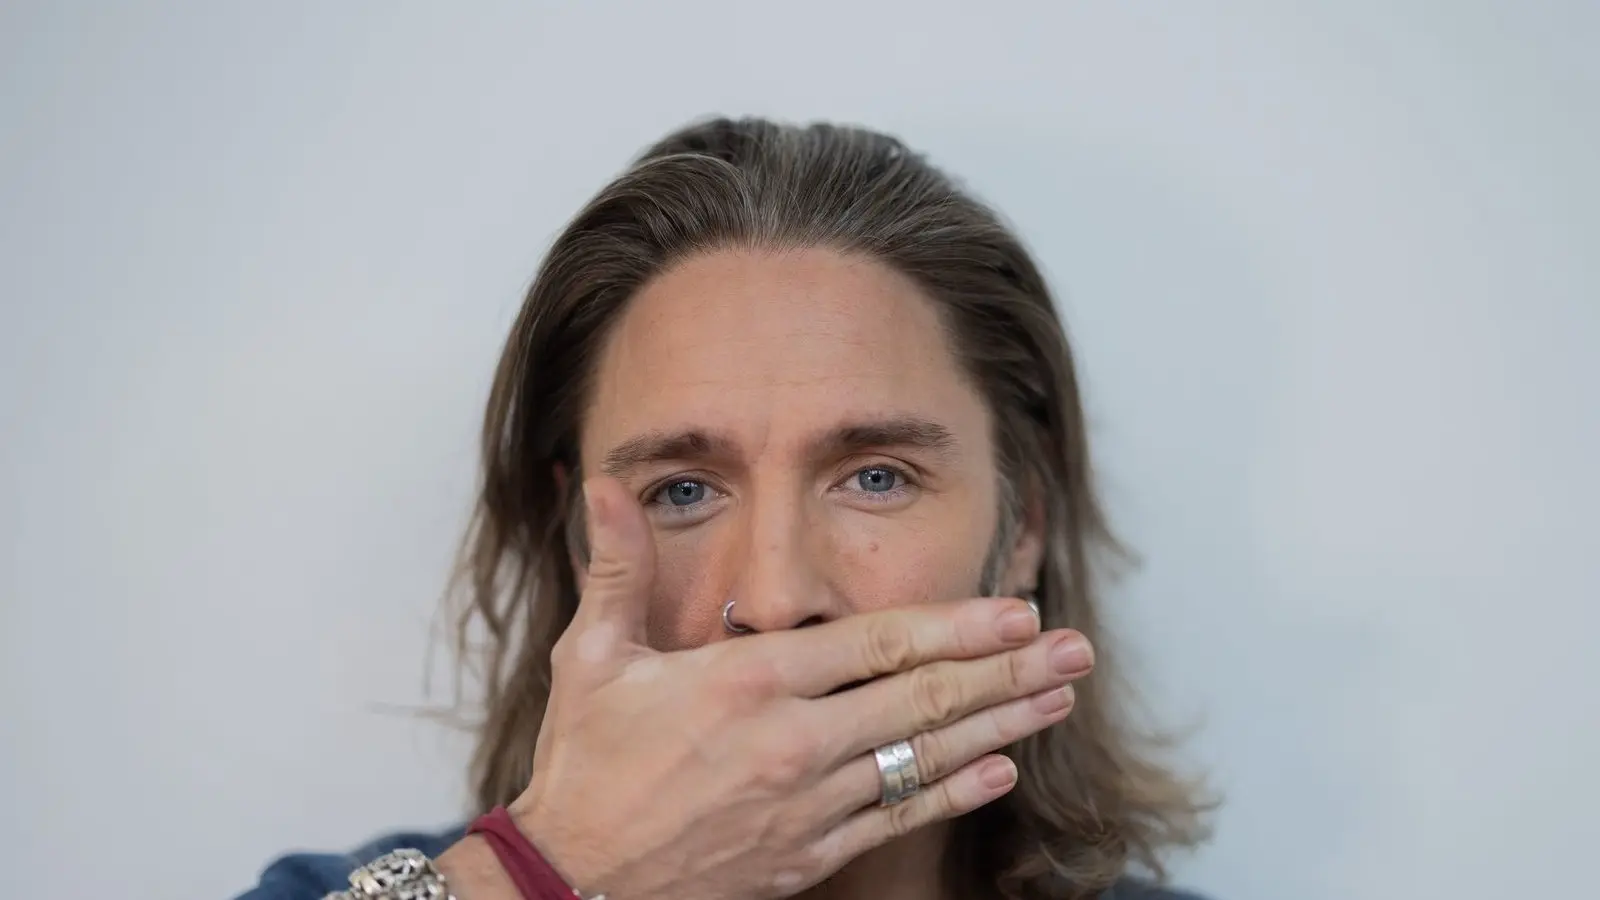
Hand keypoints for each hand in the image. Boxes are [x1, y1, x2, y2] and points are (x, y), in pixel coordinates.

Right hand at [509, 477, 1093, 899]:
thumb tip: (606, 483)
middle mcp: (793, 742)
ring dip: (1001, 726)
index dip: (956, 625)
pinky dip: (954, 793)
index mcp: (748, 682)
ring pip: (924, 759)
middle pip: (923, 700)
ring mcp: (806, 805)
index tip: (1018, 610)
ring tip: (1059, 699)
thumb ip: (618, 568)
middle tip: (1076, 649)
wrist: (570, 885)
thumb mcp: (592, 658)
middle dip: (1008, 671)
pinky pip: (896, 818)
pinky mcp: (807, 855)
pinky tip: (1002, 772)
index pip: (876, 644)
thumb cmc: (583, 765)